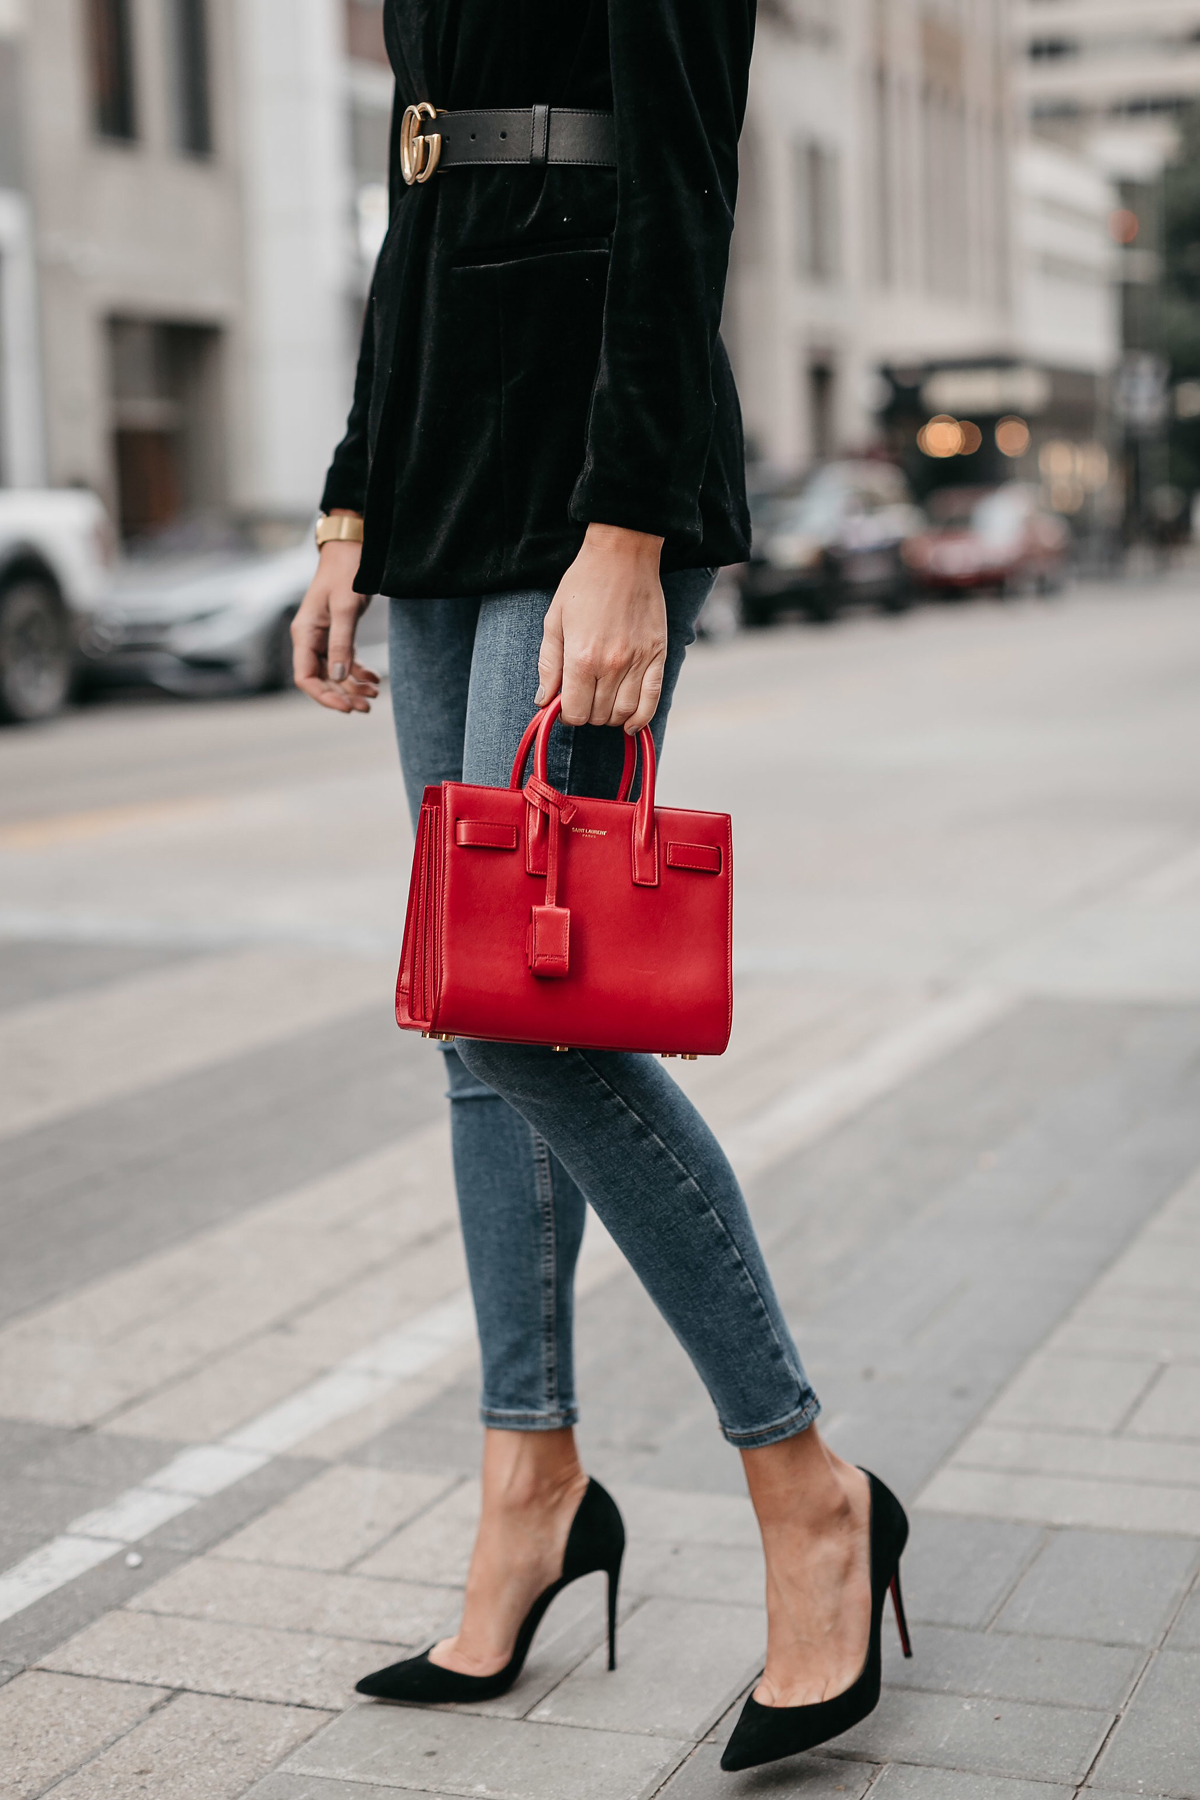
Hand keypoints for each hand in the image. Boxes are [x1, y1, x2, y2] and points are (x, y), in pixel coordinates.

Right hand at [292, 518, 380, 712]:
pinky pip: (345, 661)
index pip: (305, 677)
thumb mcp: (346, 607)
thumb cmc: (347, 572)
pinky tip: (375, 679)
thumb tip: (338, 676)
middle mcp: (310, 638)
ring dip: (353, 686)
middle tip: (368, 706)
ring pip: (335, 673)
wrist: (353, 547)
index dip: (323, 696)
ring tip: (375, 694)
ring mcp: (323, 637)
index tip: (346, 707)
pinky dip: (359, 672)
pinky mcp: (338, 633)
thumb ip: (342, 643)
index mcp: (305, 633)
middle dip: (344, 695)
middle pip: (321, 679)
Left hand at [537, 523, 666, 732]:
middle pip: (598, 715)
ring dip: (610, 717)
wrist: (622, 555)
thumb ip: (548, 665)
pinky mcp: (658, 655)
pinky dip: (641, 718)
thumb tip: (543, 701)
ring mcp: (638, 661)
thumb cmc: (583, 584)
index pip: (574, 711)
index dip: (566, 714)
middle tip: (582, 698)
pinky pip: (652, 700)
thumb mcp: (554, 621)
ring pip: (624, 713)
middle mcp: (611, 665)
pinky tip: (630, 723)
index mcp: (581, 657)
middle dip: (587, 713)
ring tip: (602, 703)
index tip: (564, 704)